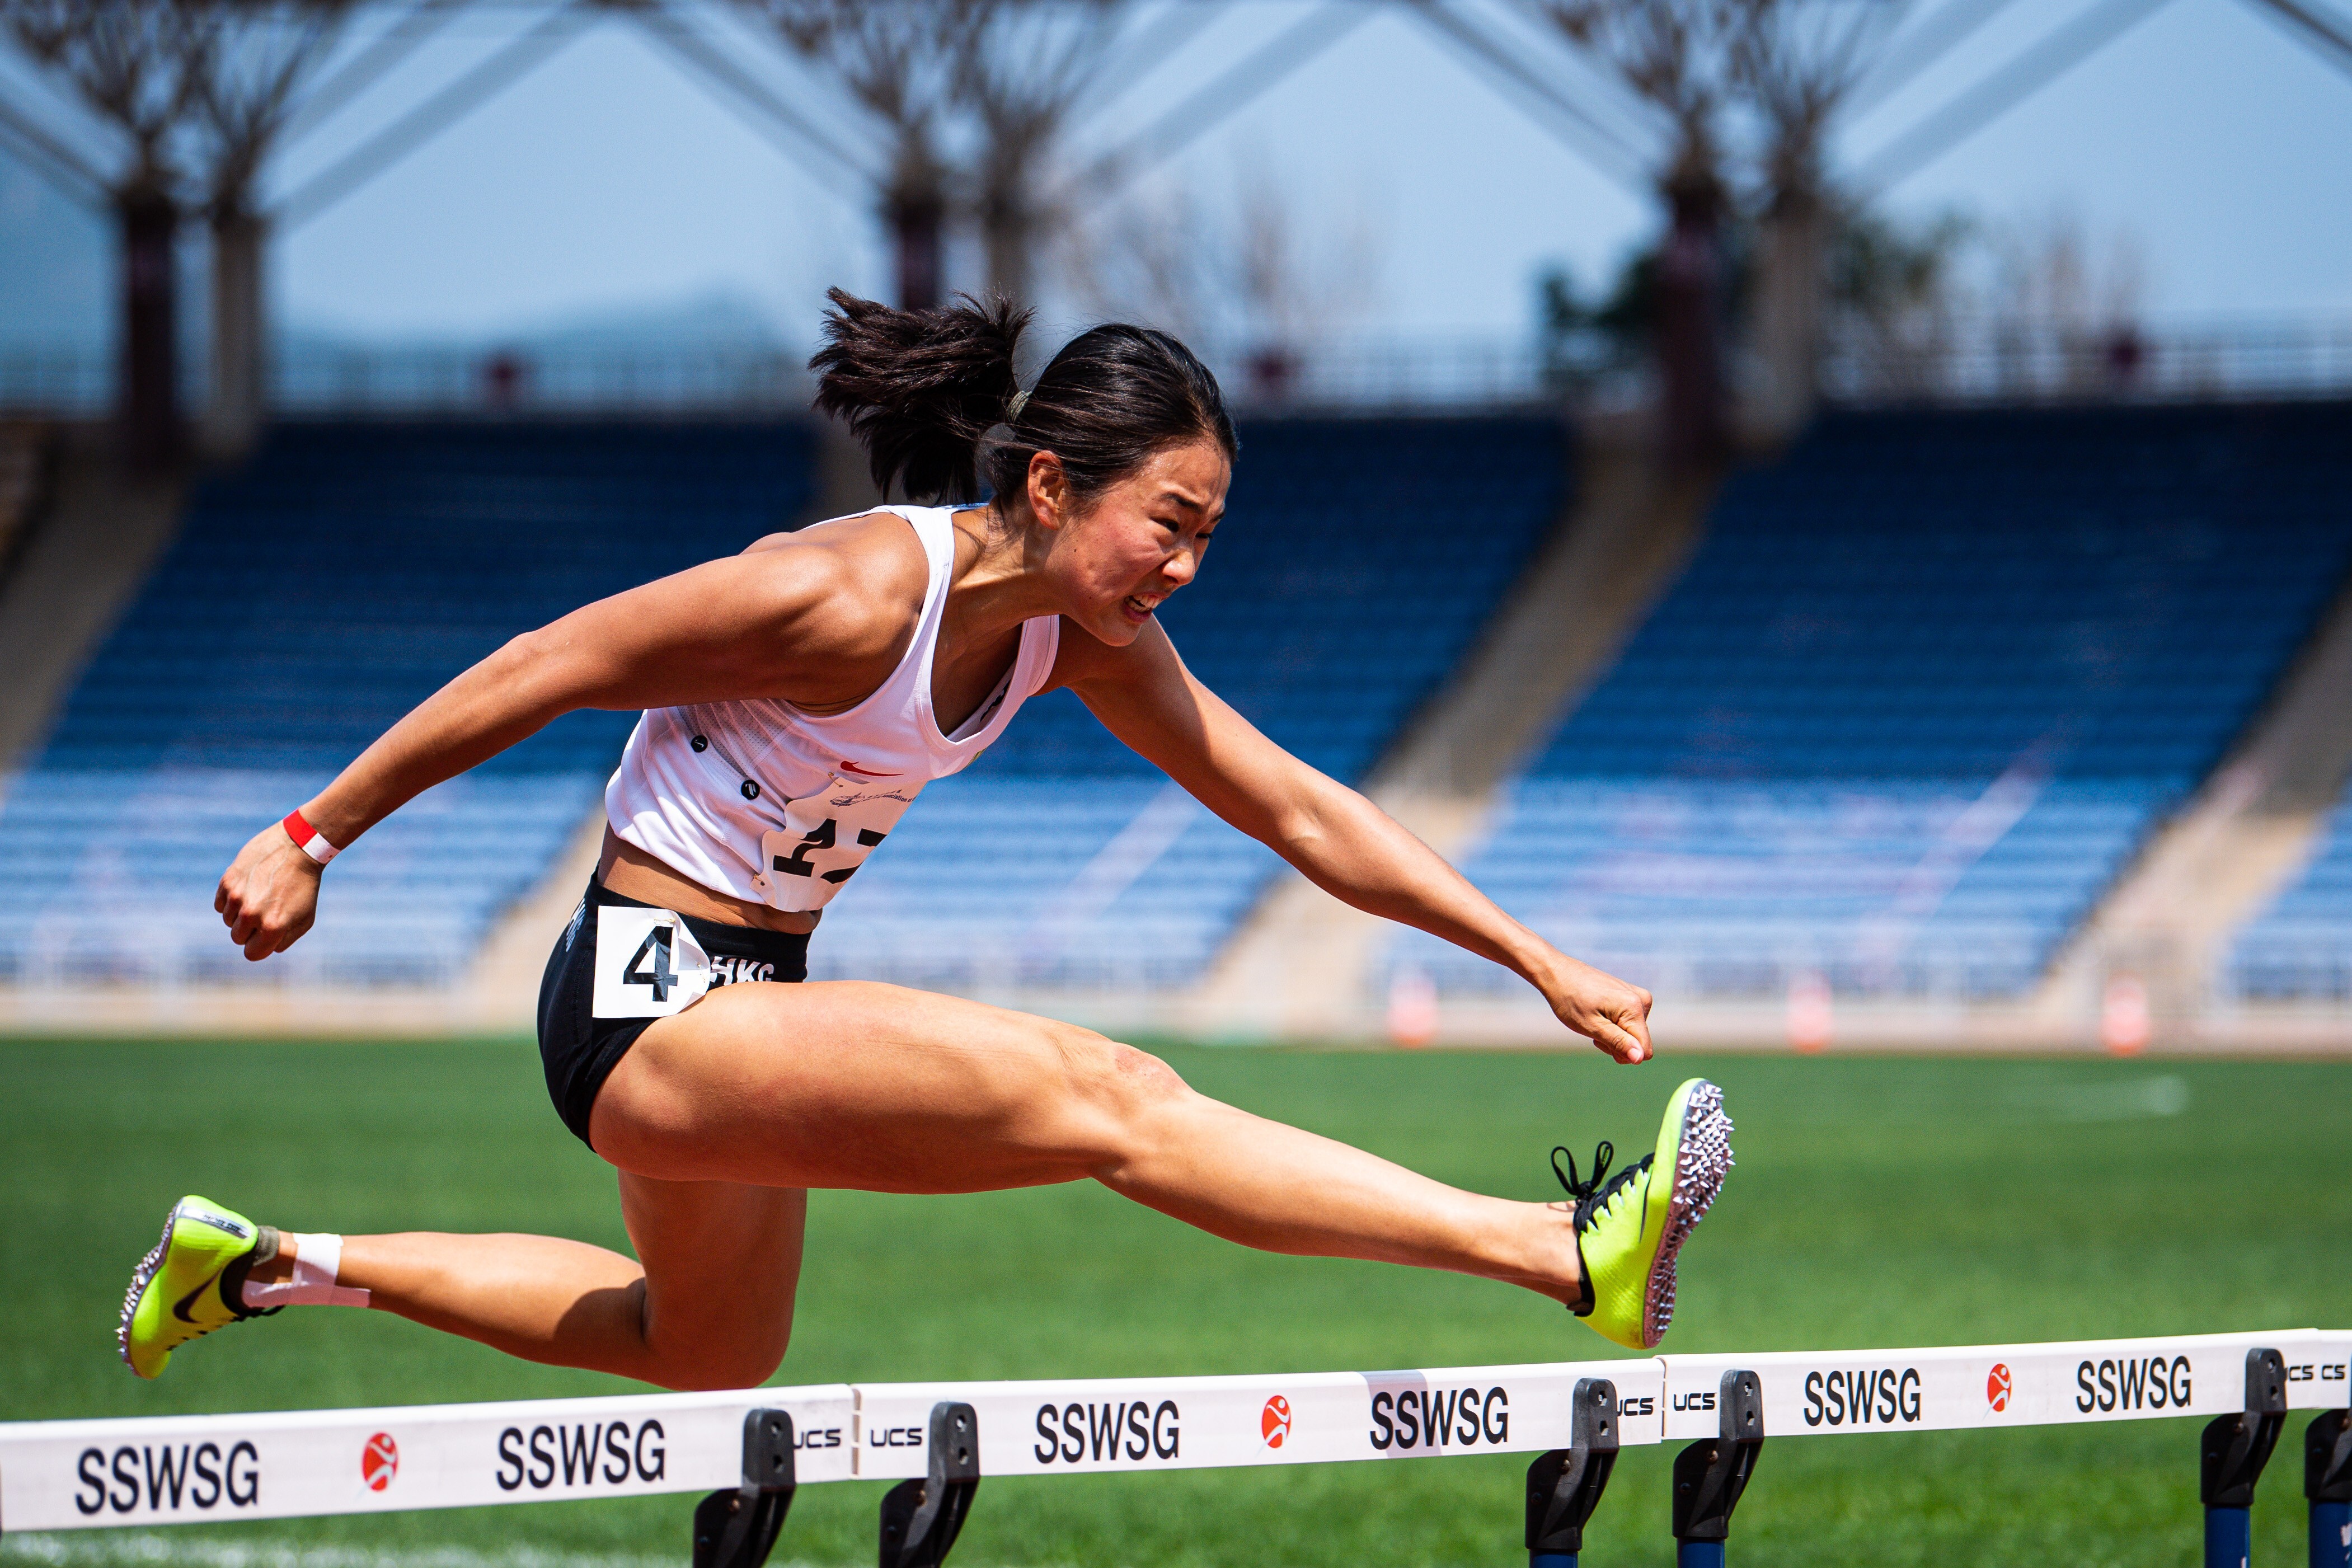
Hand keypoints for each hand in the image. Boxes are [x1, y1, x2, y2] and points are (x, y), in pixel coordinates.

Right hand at [215, 823, 323, 960]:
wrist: (298, 847)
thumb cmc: (304, 886)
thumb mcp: (304, 918)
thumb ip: (283, 940)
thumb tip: (265, 948)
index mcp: (272, 927)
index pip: (252, 954)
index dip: (259, 946)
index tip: (265, 936)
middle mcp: (252, 914)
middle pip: (238, 938)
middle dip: (250, 930)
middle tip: (266, 911)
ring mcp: (237, 897)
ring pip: (228, 920)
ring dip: (240, 913)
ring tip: (260, 896)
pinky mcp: (228, 881)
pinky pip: (219, 904)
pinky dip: (230, 900)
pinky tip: (248, 887)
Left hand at [1540, 955, 1653, 1063]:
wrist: (1558, 973)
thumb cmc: (1571, 1000)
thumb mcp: (1592, 1027)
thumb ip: (1619, 1043)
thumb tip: (1640, 1058)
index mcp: (1635, 1008)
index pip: (1644, 1050)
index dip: (1623, 1054)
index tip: (1601, 1041)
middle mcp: (1642, 1000)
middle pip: (1638, 1042)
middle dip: (1616, 1044)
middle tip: (1593, 1030)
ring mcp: (1637, 996)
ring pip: (1633, 1033)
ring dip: (1613, 1034)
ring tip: (1593, 1020)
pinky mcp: (1630, 995)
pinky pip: (1629, 1022)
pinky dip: (1613, 1024)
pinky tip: (1597, 1014)